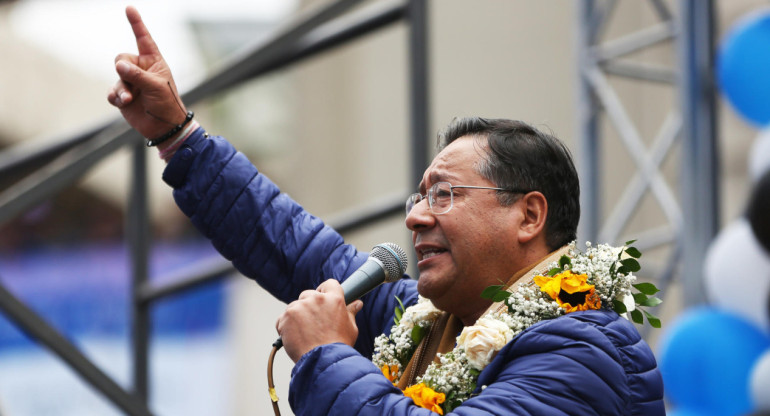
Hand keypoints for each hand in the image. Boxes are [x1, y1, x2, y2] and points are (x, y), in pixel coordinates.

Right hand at [107, 6, 187, 141]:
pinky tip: (123, 103)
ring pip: (116, 76)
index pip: (143, 39)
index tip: (129, 8)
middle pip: (121, 58)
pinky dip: (115, 97)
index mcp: (153, 62)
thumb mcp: (155, 87)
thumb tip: (119, 66)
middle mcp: (141, 69)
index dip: (136, 24)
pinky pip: (111, 91)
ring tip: (129, 98)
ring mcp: (131, 82)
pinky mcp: (122, 96)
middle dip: (123, 69)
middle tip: (132, 81)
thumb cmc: (166, 104)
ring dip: (121, 88)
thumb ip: (137, 75)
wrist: (163, 127)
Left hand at [276, 279, 362, 362]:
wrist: (322, 362)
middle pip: (308, 294)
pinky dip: (286, 327)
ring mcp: (300, 307)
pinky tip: (295, 338)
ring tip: (304, 335)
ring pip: (295, 307)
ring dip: (297, 317)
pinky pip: (283, 319)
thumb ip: (350, 312)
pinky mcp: (286, 317)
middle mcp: (316, 299)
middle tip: (313, 323)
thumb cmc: (339, 347)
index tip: (323, 298)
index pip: (329, 284)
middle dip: (309, 306)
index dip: (325, 290)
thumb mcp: (350, 328)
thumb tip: (358, 304)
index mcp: (334, 299)